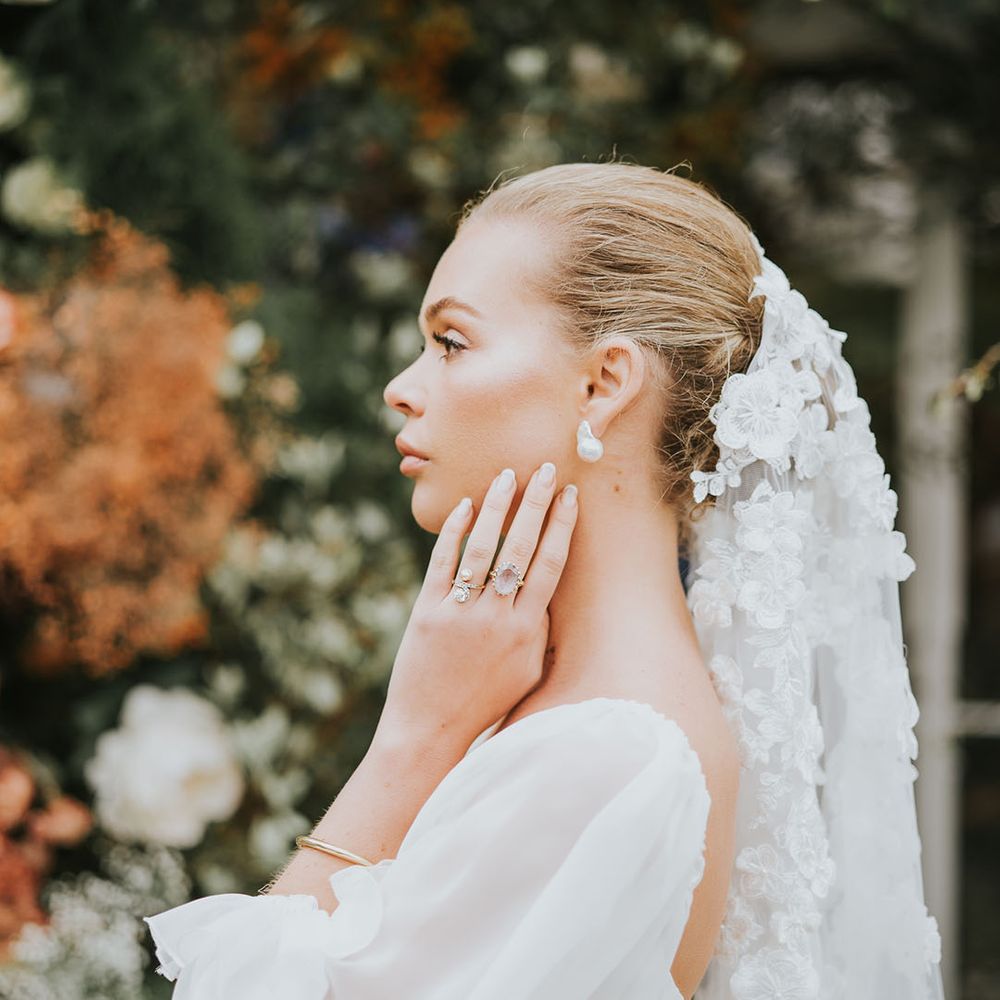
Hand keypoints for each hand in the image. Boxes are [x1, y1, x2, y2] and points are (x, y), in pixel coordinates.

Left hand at [372, 462, 578, 757]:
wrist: (432, 728)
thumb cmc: (486, 702)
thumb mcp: (528, 671)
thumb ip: (540, 628)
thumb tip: (549, 589)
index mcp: (528, 630)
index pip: (551, 565)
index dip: (562, 526)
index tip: (571, 496)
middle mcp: (497, 617)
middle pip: (522, 547)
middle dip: (537, 503)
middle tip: (547, 469)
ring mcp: (460, 612)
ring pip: (483, 547)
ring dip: (497, 507)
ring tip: (507, 475)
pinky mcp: (427, 612)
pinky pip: (443, 562)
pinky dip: (455, 532)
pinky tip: (465, 506)